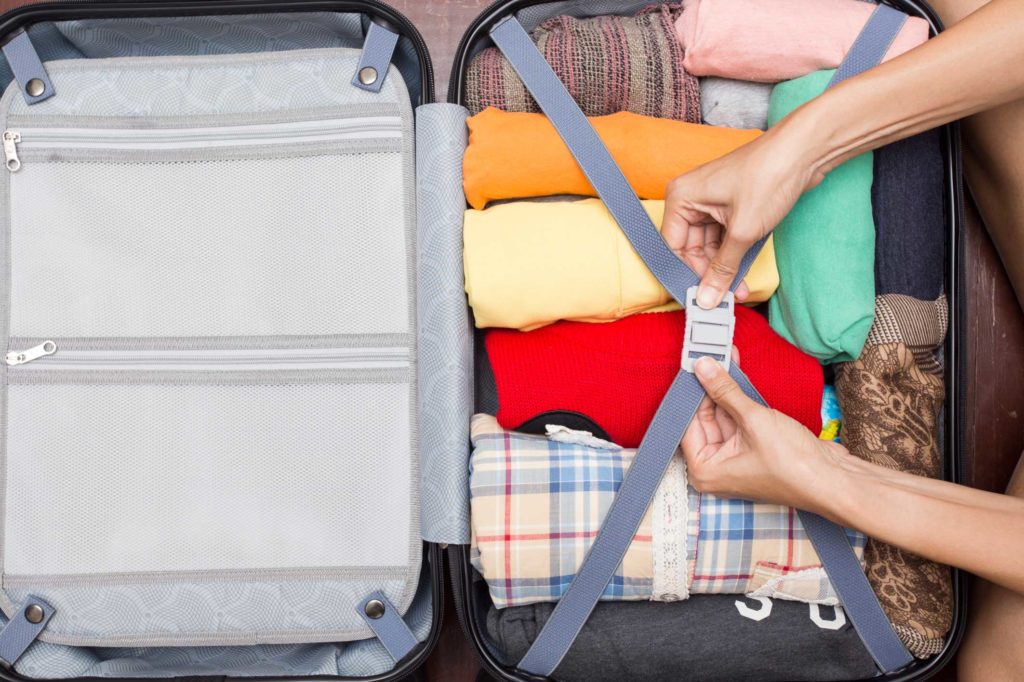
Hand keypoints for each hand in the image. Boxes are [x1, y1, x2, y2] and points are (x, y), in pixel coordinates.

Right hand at [662, 116, 827, 308]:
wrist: (805, 151)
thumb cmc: (769, 176)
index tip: (702, 295)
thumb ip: (722, 268)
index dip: (687, 272)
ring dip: (724, 267)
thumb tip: (707, 297)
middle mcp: (692, 197)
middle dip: (709, 272)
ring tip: (739, 289)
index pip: (673, 246)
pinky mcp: (732, 204)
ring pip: (710, 244)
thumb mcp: (743, 231)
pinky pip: (726, 236)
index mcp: (682, 197)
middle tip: (724, 297)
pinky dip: (735, 254)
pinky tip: (744, 273)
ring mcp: (713, 200)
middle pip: (691, 247)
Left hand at [681, 356, 847, 513]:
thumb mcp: (753, 420)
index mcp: (704, 470)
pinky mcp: (754, 449)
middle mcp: (716, 467)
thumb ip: (725, 391)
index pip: (687, 425)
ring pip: (724, 416)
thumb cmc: (793, 465)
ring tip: (723, 357)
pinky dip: (741, 399)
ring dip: (727, 389)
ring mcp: (736, 459)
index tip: (691, 367)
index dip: (691, 394)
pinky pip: (740, 419)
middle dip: (710, 388)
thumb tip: (703, 368)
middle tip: (708, 356)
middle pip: (705, 419)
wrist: (834, 479)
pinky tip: (738, 373)